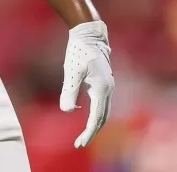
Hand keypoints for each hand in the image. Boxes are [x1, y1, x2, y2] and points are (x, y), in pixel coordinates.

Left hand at [59, 20, 113, 147]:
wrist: (89, 33)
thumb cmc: (79, 50)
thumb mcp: (71, 71)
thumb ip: (69, 91)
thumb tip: (67, 111)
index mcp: (102, 89)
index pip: (96, 118)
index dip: (88, 133)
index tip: (79, 144)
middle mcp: (108, 89)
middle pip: (103, 118)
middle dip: (92, 132)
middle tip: (79, 143)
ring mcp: (108, 85)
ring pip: (104, 111)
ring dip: (95, 124)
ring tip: (82, 134)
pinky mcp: (104, 81)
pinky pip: (102, 103)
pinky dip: (96, 113)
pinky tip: (85, 113)